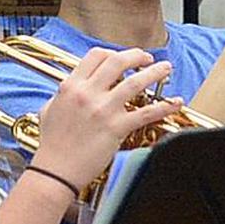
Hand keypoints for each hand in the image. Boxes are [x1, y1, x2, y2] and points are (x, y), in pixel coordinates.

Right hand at [31, 47, 181, 190]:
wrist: (55, 170)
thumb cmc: (51, 145)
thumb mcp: (49, 110)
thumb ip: (63, 95)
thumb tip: (72, 89)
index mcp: (71, 87)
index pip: (95, 56)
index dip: (112, 52)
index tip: (122, 57)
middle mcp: (87, 94)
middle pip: (118, 61)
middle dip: (137, 56)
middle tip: (147, 58)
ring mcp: (103, 110)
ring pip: (136, 82)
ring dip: (155, 72)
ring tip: (166, 68)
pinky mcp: (116, 128)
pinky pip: (146, 113)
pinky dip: (164, 106)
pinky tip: (175, 103)